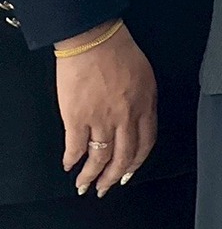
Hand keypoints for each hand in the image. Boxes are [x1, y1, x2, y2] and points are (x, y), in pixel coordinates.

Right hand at [54, 22, 156, 196]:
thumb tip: (136, 121)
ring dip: (91, 176)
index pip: (145, 144)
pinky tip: (68, 165)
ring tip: (84, 185)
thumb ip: (143, 102)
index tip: (129, 174)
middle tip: (105, 188)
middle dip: (114, 178)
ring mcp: (102, 119)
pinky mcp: (77, 118)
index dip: (136, 163)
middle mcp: (126, 117)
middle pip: (123, 157)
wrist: (94, 39)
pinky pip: (75, 147)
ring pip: (99, 158)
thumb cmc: (119, 51)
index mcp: (146, 106)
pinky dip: (71, 160)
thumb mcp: (145, 77)